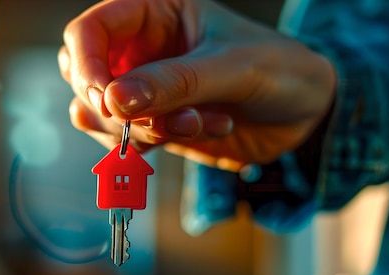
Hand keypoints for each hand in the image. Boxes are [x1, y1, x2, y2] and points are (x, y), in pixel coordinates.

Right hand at [59, 0, 335, 170]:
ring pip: (99, 116)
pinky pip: (129, 143)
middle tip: (154, 121)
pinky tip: (207, 127)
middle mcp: (141, 51)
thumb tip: (113, 100)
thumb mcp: (232, 67)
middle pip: (82, 76)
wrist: (306, 110)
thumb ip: (175, 82)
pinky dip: (158, 146)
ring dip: (141, 131)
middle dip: (111, 107)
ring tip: (197, 122)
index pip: (89, 32)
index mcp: (154, 13)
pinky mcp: (156, 125)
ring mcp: (145, 91)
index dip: (86, 65)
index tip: (108, 101)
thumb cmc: (279, 68)